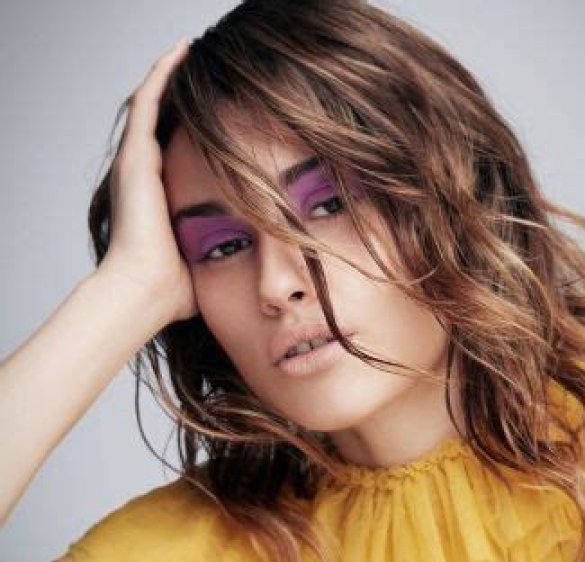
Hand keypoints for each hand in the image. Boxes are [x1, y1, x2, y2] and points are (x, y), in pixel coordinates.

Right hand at [97, 39, 197, 322]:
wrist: (147, 292)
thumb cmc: (175, 289)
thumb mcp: (204, 262)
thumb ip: (220, 256)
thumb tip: (253, 272)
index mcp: (159, 196)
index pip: (177, 150)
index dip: (194, 128)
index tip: (220, 113)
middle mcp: (145, 174)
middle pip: (164, 122)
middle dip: (184, 96)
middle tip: (211, 73)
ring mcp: (137, 163)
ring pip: (154, 104)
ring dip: (172, 76)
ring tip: (194, 49)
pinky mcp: (135, 157)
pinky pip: (148, 102)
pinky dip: (162, 74)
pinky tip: (181, 50)